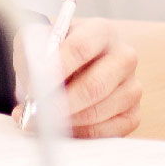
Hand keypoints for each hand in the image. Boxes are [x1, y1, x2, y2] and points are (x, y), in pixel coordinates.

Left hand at [16, 17, 141, 138]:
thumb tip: (35, 77)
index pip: (81, 48)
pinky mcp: (132, 114)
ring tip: (42, 120)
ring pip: (97, 111)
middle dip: (61, 103)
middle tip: (37, 111)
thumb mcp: (36, 41)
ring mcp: (132, 87)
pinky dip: (79, 134)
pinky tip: (63, 128)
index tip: (36, 85)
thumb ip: (32, 52)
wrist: (67, 71)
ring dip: (65, 121)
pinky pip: (105, 132)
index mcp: (101, 32)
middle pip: (94, 86)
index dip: (57, 69)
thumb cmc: (52, 56)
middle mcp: (124, 57)